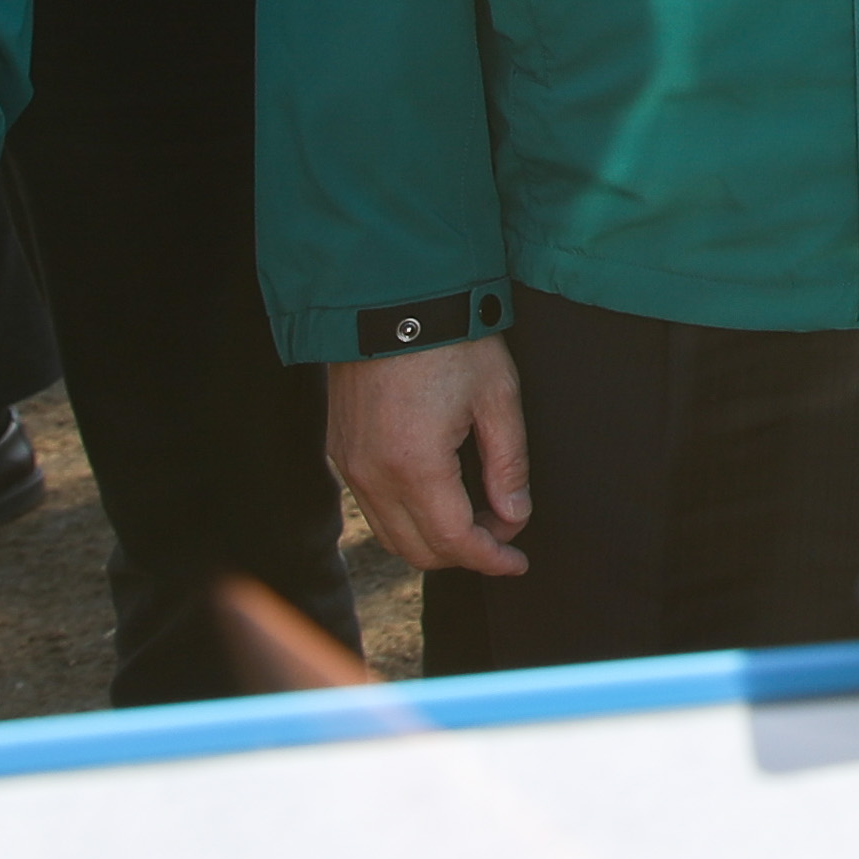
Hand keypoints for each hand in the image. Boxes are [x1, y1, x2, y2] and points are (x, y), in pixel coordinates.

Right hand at [326, 337, 530, 577]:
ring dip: (434, 539)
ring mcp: (350, 464)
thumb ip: (508, 464)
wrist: (390, 296)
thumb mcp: (497, 396)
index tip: (517, 562)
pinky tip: (439, 496)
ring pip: (391, 534)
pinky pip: (373, 507)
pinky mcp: (340, 450)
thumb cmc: (450, 340)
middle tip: (503, 533)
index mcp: (414, 465)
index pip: (453, 540)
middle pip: (417, 549)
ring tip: (477, 515)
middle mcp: (372, 475)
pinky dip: (407, 517)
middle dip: (464, 553)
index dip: (490, 558)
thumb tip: (514, 515)